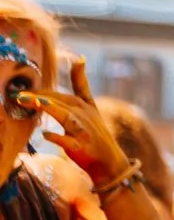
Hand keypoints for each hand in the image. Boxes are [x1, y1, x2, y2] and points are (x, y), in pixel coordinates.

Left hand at [19, 60, 127, 184]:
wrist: (108, 160)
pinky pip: (68, 142)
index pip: (64, 94)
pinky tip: (45, 134)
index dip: (50, 89)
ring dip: (51, 109)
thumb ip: (81, 84)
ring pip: (66, 117)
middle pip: (62, 103)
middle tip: (19, 96)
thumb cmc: (94, 132)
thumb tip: (79, 58)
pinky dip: (58, 138)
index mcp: (84, 105)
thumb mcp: (90, 105)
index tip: (35, 83)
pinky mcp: (81, 147)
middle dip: (41, 97)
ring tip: (33, 103)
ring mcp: (83, 131)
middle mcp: (84, 116)